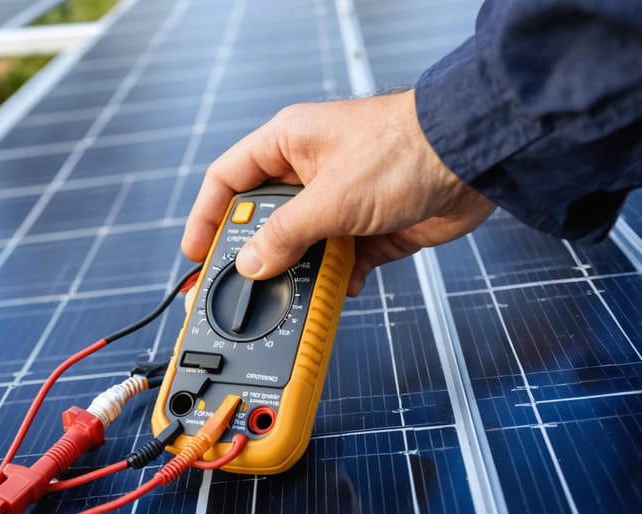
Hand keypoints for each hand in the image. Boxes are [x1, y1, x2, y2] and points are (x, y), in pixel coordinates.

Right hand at [181, 90, 494, 295]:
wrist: (476, 162)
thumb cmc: (407, 149)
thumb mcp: (331, 196)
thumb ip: (286, 234)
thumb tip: (252, 265)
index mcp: (288, 144)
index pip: (228, 179)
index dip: (207, 217)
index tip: (196, 252)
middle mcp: (309, 171)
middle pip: (263, 220)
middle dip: (256, 255)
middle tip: (242, 286)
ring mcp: (339, 200)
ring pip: (301, 246)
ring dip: (301, 271)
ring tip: (296, 292)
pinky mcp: (368, 227)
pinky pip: (338, 260)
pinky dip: (338, 277)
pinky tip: (342, 285)